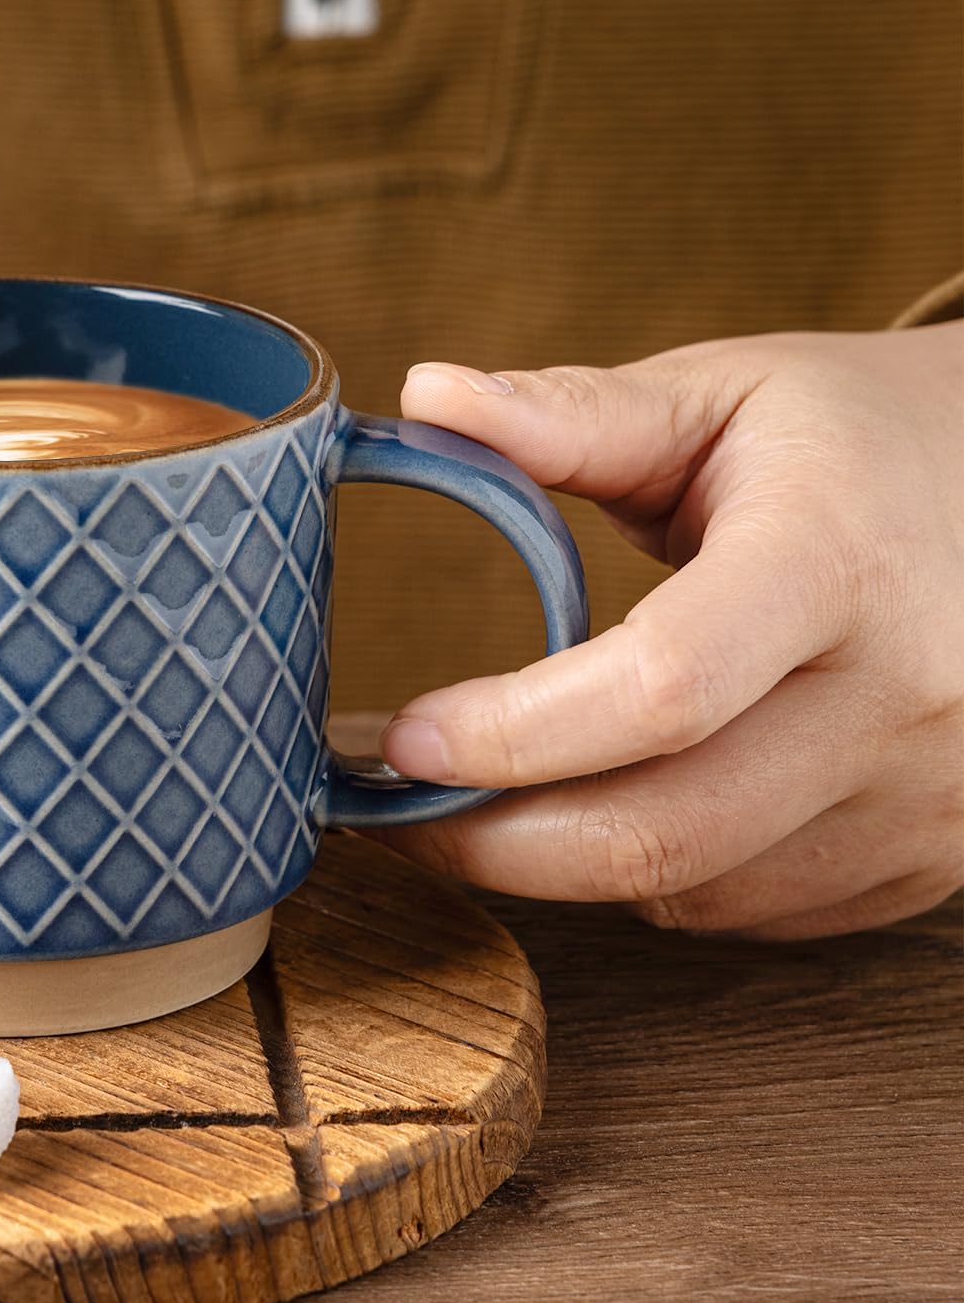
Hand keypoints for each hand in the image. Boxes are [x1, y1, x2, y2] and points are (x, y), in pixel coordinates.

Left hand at [376, 323, 963, 937]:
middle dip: (494, 843)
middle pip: (664, 832)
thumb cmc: (859, 437)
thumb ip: (573, 414)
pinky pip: (753, 909)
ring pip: (696, 890)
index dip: (511, 733)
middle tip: (393, 808)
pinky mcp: (933, 858)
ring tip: (482, 800)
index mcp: (837, 560)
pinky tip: (609, 805)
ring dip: (562, 864)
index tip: (401, 737)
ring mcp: (931, 796)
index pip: (660, 689)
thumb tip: (425, 393)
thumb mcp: (725, 396)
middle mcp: (904, 698)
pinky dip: (656, 876)